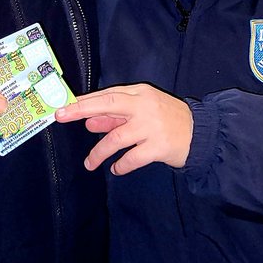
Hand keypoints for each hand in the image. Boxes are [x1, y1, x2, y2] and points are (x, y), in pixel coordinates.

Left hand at [54, 84, 192, 175]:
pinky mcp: (158, 147)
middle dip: (82, 110)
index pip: (107, 95)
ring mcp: (152, 127)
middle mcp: (145, 106)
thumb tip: (88, 122)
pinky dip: (120, 166)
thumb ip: (116, 117)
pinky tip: (116, 169)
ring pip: (116, 139)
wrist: (201, 135)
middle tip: (61, 117)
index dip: (84, 101)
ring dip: (99, 153)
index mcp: (140, 94)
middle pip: (108, 105)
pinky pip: (131, 158)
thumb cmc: (168, 121)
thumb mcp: (142, 112)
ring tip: (90, 163)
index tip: (64, 106)